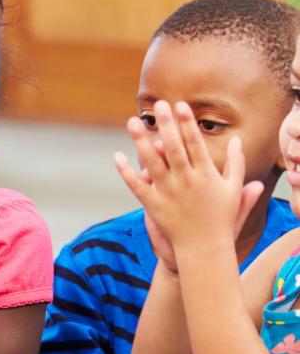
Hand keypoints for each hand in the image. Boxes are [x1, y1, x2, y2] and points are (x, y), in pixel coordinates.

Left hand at [115, 101, 262, 258]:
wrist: (203, 248)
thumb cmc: (221, 217)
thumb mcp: (234, 190)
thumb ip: (236, 164)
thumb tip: (237, 140)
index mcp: (206, 175)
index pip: (195, 143)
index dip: (187, 123)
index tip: (180, 105)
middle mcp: (186, 182)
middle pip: (173, 148)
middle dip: (166, 125)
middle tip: (158, 105)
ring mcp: (168, 194)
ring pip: (151, 163)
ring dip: (141, 142)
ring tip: (132, 122)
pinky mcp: (153, 206)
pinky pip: (137, 186)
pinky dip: (126, 172)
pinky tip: (117, 156)